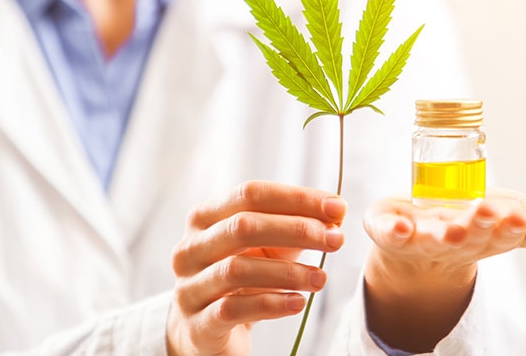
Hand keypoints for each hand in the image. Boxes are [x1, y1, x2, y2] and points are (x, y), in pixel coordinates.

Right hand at [167, 181, 346, 355]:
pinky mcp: (196, 324)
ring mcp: (188, 286)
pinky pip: (232, 309)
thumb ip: (295, 227)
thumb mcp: (267, 246)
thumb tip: (336, 211)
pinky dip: (270, 305)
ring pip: (236, 270)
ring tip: (321, 278)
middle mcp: (190, 247)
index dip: (296, 198)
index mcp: (205, 217)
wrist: (206, 330)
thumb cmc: (242, 276)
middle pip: (242, 226)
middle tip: (336, 240)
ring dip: (287, 272)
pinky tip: (298, 303)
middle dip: (296, 229)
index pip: (250, 194)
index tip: (337, 207)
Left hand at [362, 188, 525, 351]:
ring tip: (455, 226)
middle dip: (485, 227)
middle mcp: (463, 241)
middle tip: (494, 213)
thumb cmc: (477, 222)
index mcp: (496, 235)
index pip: (514, 235)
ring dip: (448, 234)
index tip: (523, 216)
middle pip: (476, 237)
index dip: (518, 226)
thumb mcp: (522, 214)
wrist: (418, 242)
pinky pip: (392, 235)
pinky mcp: (392, 233)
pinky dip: (396, 232)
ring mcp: (425, 240)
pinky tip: (403, 225)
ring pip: (438, 240)